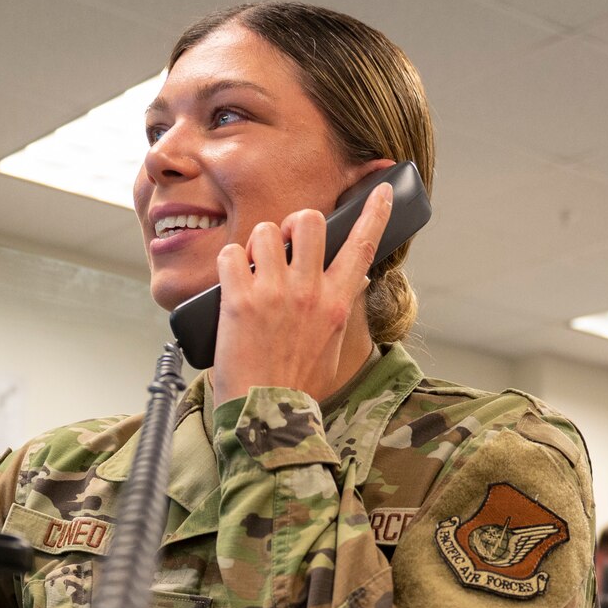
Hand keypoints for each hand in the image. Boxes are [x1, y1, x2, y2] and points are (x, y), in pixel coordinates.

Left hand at [210, 182, 392, 409]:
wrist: (266, 416)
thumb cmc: (296, 388)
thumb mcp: (332, 349)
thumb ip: (340, 312)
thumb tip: (351, 283)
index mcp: (336, 303)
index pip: (362, 246)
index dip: (373, 213)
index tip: (378, 190)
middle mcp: (308, 292)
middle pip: (310, 221)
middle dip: (295, 224)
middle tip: (285, 243)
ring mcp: (273, 293)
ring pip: (267, 231)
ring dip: (257, 244)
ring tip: (253, 268)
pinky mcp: (239, 300)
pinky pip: (231, 254)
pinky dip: (229, 262)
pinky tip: (231, 282)